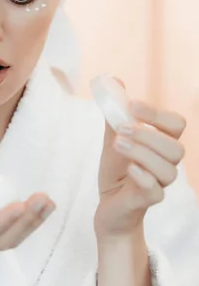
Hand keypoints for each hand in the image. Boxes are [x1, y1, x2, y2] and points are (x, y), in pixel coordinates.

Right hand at [0, 193, 55, 269]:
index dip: (1, 221)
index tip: (19, 204)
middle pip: (3, 240)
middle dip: (26, 220)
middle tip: (43, 198)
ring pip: (10, 241)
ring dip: (32, 223)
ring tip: (49, 202)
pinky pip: (9, 237)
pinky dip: (27, 224)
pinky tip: (39, 209)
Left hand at [94, 79, 185, 239]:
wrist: (109, 205)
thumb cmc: (117, 169)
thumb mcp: (113, 137)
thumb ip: (115, 113)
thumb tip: (113, 80)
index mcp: (161, 143)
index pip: (175, 124)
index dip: (157, 113)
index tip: (132, 105)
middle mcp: (166, 163)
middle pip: (176, 148)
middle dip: (148, 134)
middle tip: (121, 129)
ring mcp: (159, 183)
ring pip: (169, 170)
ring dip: (142, 153)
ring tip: (117, 144)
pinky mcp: (147, 201)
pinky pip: (156, 192)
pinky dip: (143, 177)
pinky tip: (129, 169)